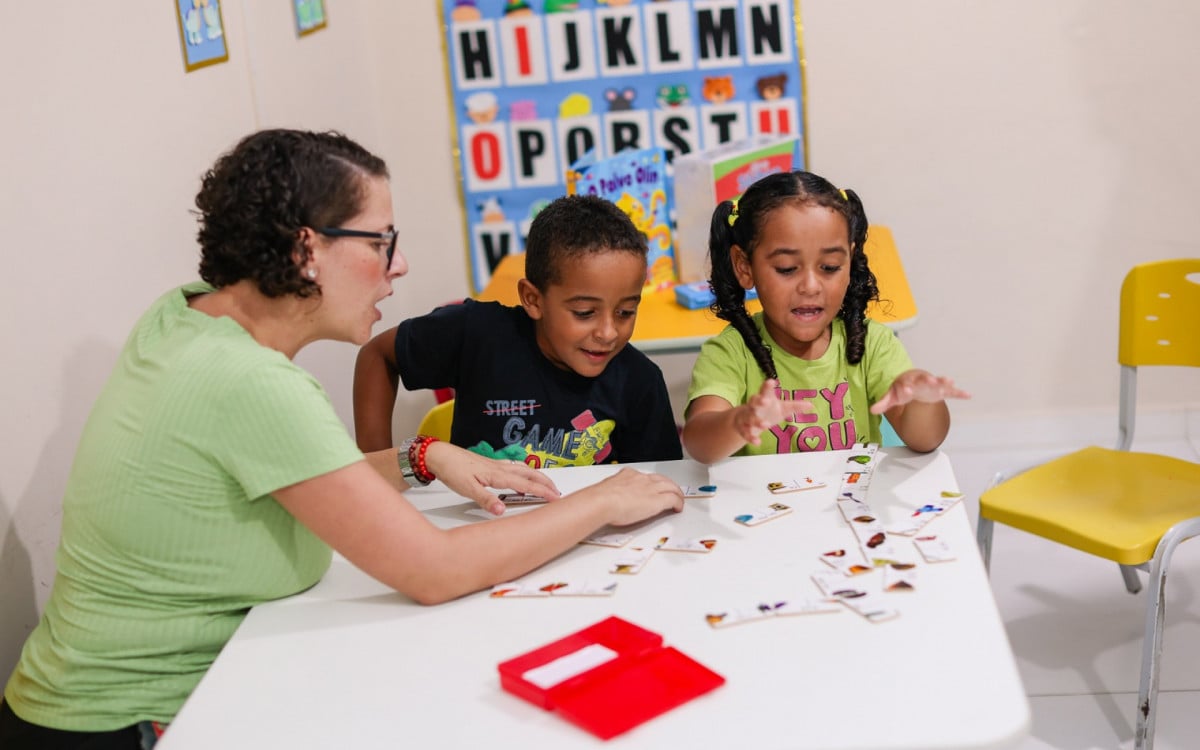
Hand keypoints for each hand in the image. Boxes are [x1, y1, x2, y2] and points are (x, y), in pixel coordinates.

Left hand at [422, 441, 559, 514]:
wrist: (439, 455)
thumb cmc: (452, 470)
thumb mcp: (467, 489)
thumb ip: (486, 500)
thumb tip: (501, 510)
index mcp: (497, 475)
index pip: (526, 485)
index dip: (542, 492)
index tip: (556, 498)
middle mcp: (500, 468)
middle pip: (530, 474)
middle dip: (546, 482)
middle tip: (557, 492)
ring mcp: (496, 465)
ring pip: (523, 469)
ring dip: (537, 476)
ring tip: (545, 484)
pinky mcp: (490, 464)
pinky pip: (514, 467)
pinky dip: (524, 472)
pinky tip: (522, 475)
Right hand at [571, 468, 683, 525]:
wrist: (602, 502)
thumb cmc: (600, 499)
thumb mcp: (605, 490)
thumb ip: (610, 492)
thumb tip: (605, 498)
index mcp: (628, 475)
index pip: (645, 477)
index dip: (651, 482)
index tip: (650, 487)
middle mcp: (642, 479)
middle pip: (661, 479)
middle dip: (668, 485)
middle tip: (672, 492)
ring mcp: (651, 488)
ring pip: (671, 486)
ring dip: (676, 493)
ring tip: (678, 499)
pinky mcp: (658, 500)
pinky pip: (673, 499)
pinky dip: (678, 503)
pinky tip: (678, 508)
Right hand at [734, 379, 793, 445]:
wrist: (744, 420)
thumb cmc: (767, 411)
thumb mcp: (782, 408)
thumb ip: (795, 406)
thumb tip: (811, 405)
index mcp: (763, 398)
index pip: (765, 390)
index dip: (767, 386)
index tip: (771, 382)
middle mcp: (753, 406)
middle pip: (754, 401)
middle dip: (758, 401)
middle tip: (765, 401)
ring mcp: (747, 417)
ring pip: (750, 418)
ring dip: (757, 421)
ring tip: (765, 425)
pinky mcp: (743, 429)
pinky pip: (746, 433)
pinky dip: (751, 438)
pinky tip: (758, 442)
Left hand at [870, 369, 970, 414]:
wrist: (912, 380)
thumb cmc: (901, 388)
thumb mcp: (891, 396)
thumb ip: (883, 403)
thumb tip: (872, 410)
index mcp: (907, 382)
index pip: (905, 385)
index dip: (905, 389)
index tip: (906, 392)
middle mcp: (921, 381)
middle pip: (924, 380)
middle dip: (928, 380)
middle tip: (932, 380)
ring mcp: (932, 385)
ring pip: (939, 383)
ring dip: (944, 382)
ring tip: (950, 382)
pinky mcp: (941, 390)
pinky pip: (951, 391)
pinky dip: (959, 393)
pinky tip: (968, 395)